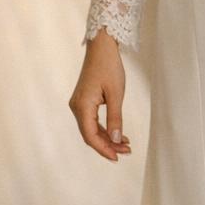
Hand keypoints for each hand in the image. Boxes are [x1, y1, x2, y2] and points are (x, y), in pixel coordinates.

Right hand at [68, 29, 133, 159]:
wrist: (101, 48)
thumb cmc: (109, 67)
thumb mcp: (116, 94)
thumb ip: (116, 118)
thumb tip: (117, 140)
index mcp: (82, 106)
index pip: (90, 135)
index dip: (104, 149)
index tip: (118, 157)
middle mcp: (77, 107)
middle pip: (90, 134)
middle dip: (108, 145)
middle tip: (127, 151)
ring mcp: (79, 104)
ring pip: (91, 129)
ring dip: (108, 138)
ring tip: (126, 145)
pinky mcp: (84, 101)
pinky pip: (92, 120)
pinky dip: (105, 129)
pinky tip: (119, 134)